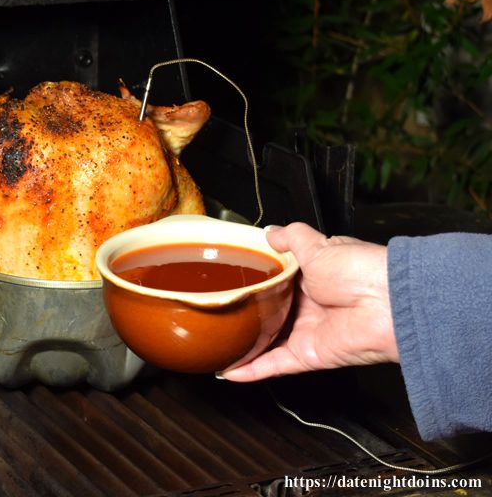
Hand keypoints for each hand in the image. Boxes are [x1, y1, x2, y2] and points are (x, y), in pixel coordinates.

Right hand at [220, 222, 398, 381]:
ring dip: (243, 346)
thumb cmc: (361, 270)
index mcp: (312, 277)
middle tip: (214, 309)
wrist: (388, 303)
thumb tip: (271, 231)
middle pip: (268, 312)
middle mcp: (308, 306)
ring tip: (214, 344)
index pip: (276, 279)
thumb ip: (291, 238)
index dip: (255, 278)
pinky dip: (251, 370)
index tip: (230, 277)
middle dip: (244, 314)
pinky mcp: (306, 355)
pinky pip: (273, 364)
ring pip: (266, 342)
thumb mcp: (319, 245)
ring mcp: (306, 332)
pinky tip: (227, 371)